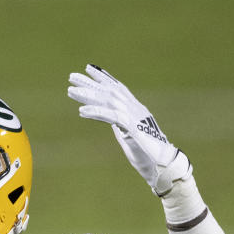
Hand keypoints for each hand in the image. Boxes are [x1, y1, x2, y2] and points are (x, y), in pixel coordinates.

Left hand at [68, 64, 189, 195]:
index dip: (103, 77)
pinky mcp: (132, 127)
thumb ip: (120, 124)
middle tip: (71, 76)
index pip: (117, 87)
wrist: (163, 165)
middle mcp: (135, 108)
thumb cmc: (147, 153)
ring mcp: (134, 116)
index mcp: (135, 109)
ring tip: (71, 91)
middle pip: (109, 90)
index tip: (89, 68)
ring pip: (108, 100)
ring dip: (88, 95)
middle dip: (90, 82)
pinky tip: (81, 111)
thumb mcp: (129, 135)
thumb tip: (111, 119)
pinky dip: (96, 112)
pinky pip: (111, 116)